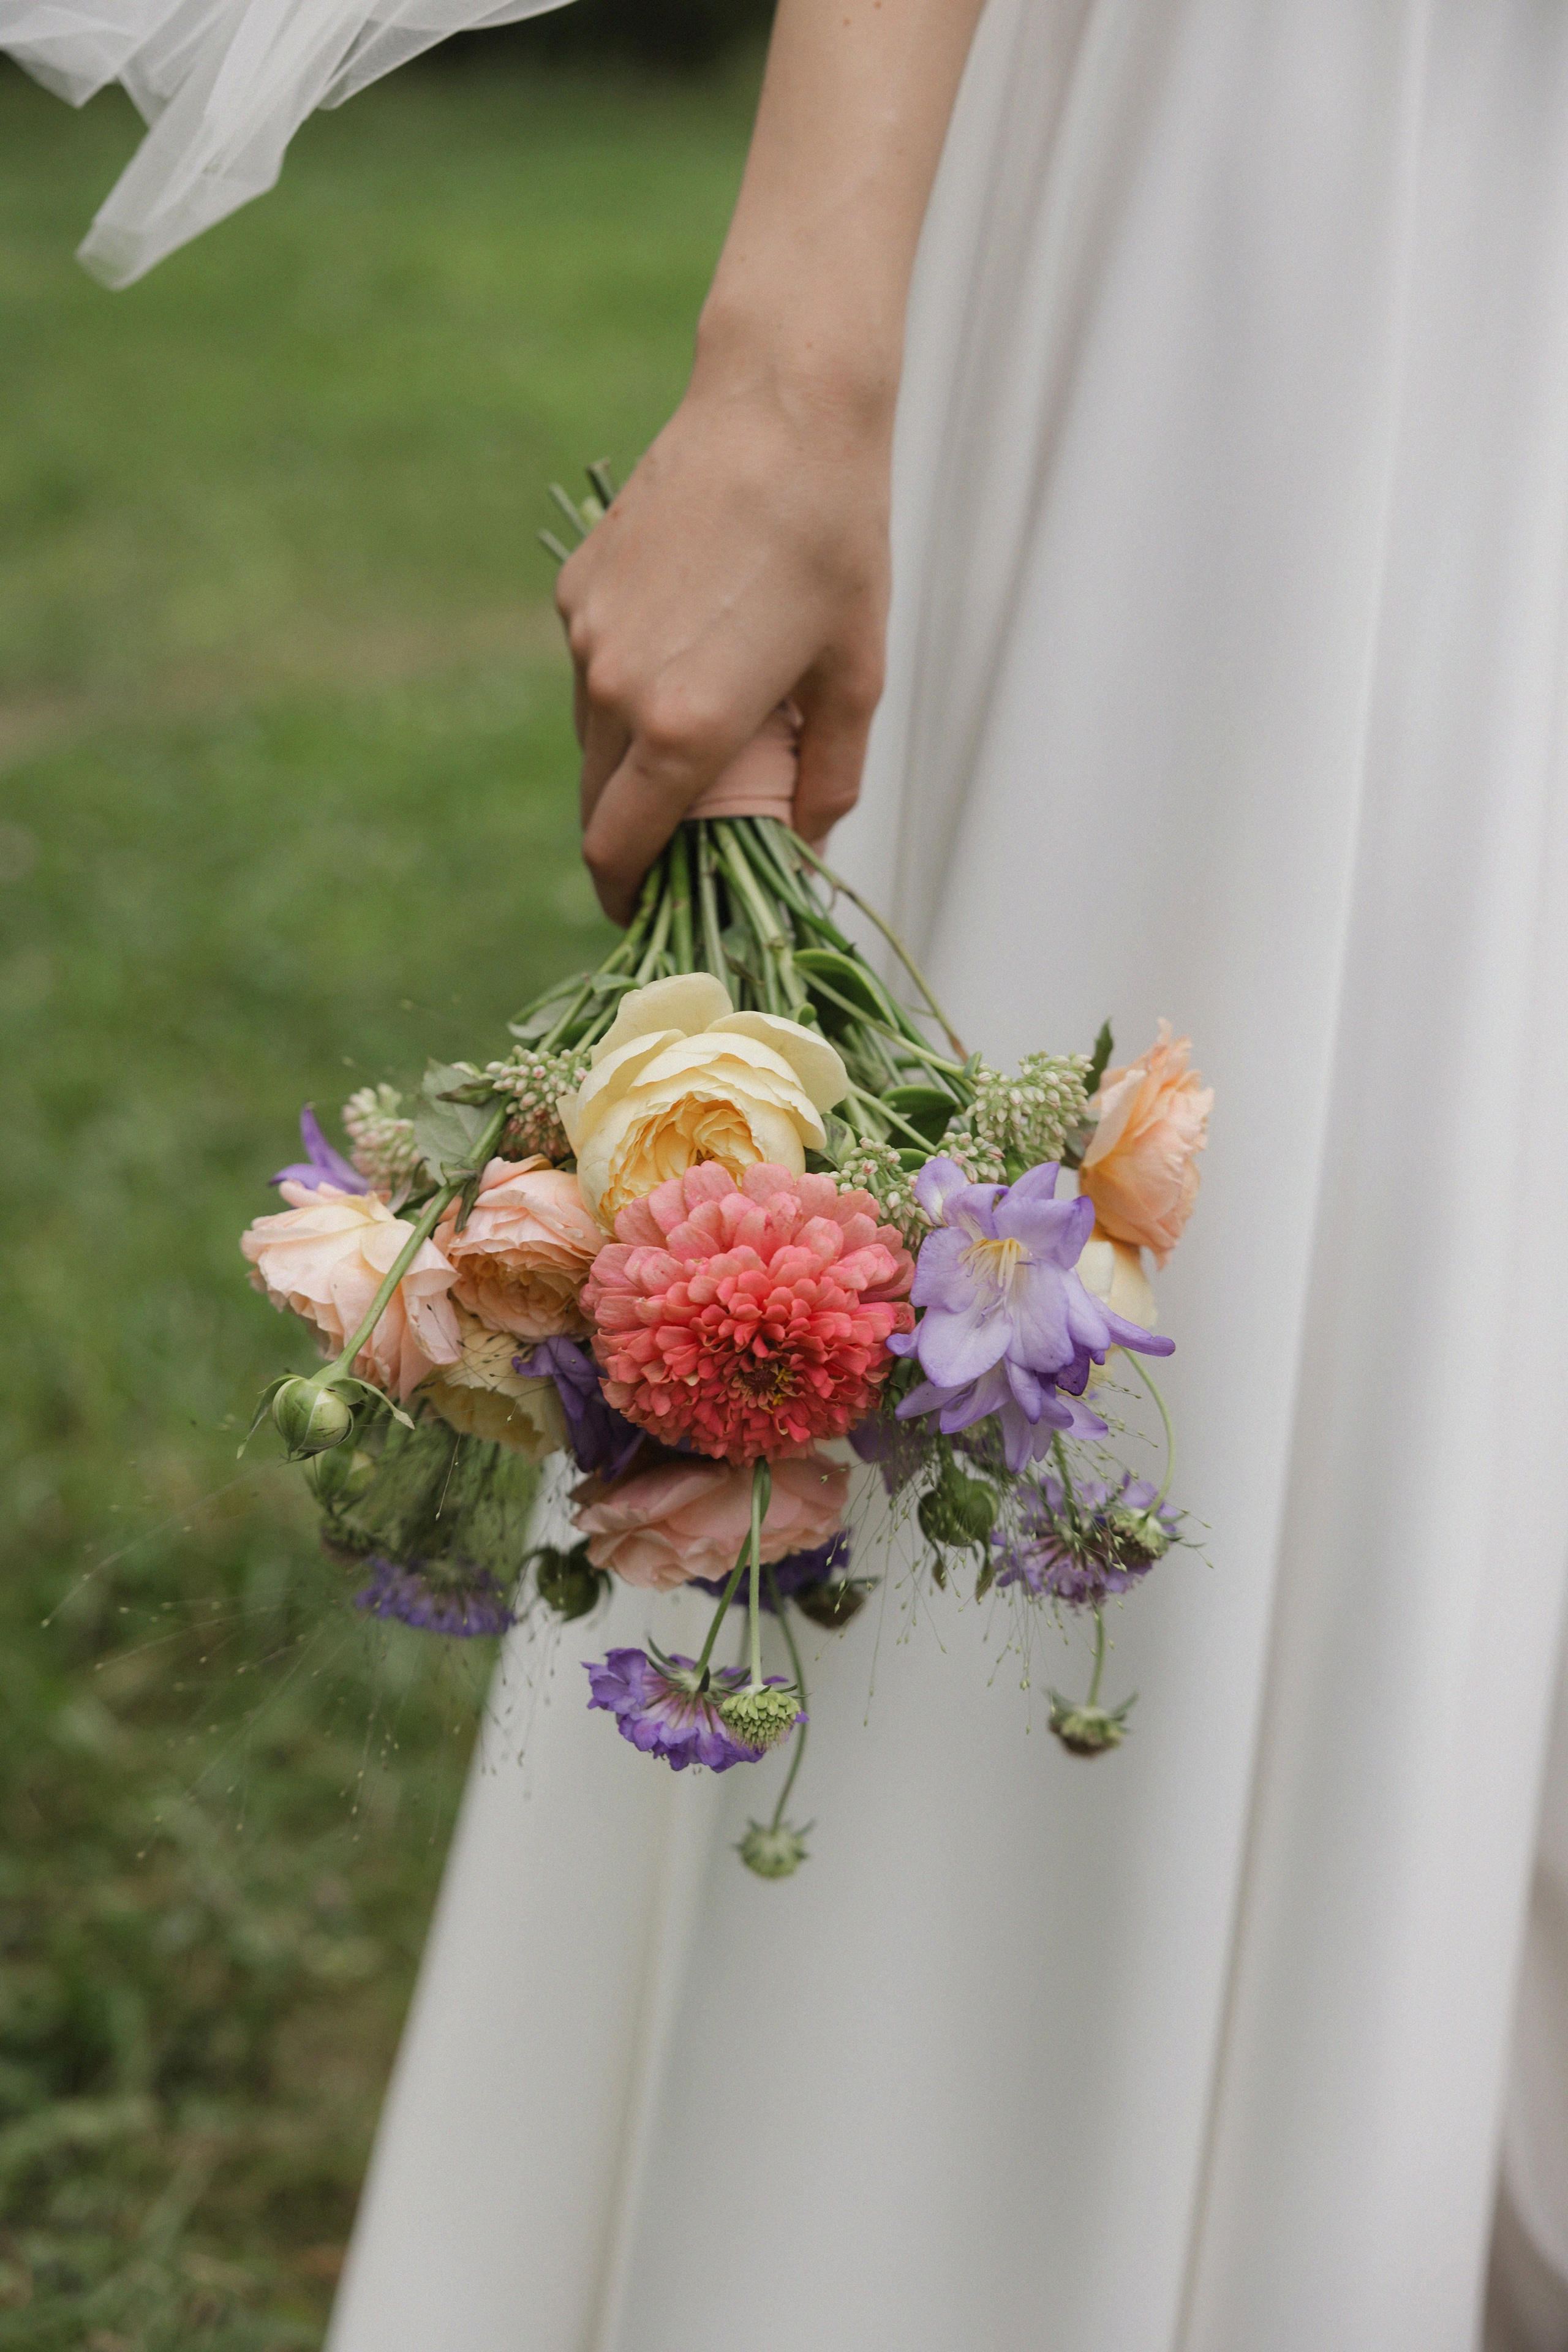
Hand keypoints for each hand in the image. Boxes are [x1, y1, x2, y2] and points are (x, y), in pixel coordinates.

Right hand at [557, 331, 892, 922]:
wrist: (781, 406)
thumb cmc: (836, 541)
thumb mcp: (856, 679)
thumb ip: (827, 781)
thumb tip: (804, 851)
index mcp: (680, 729)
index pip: (617, 851)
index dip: (626, 898)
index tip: (646, 914)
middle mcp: (614, 689)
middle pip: (597, 806)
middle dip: (631, 842)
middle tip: (686, 846)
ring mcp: (586, 636)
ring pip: (590, 740)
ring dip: (629, 765)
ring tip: (698, 746)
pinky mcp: (577, 588)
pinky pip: (590, 672)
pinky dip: (625, 692)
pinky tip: (689, 655)